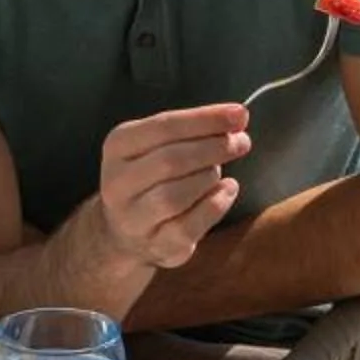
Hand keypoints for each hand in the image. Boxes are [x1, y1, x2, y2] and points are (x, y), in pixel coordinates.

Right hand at [92, 103, 247, 271]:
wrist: (126, 232)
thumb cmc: (154, 177)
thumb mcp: (159, 145)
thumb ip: (192, 130)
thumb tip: (237, 118)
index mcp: (118, 146)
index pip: (164, 126)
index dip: (205, 119)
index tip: (240, 114)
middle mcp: (117, 183)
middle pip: (171, 160)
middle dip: (213, 148)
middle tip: (242, 142)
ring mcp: (133, 218)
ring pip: (177, 195)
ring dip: (209, 178)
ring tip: (220, 171)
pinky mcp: (156, 245)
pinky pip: (191, 225)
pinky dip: (216, 204)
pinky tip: (227, 191)